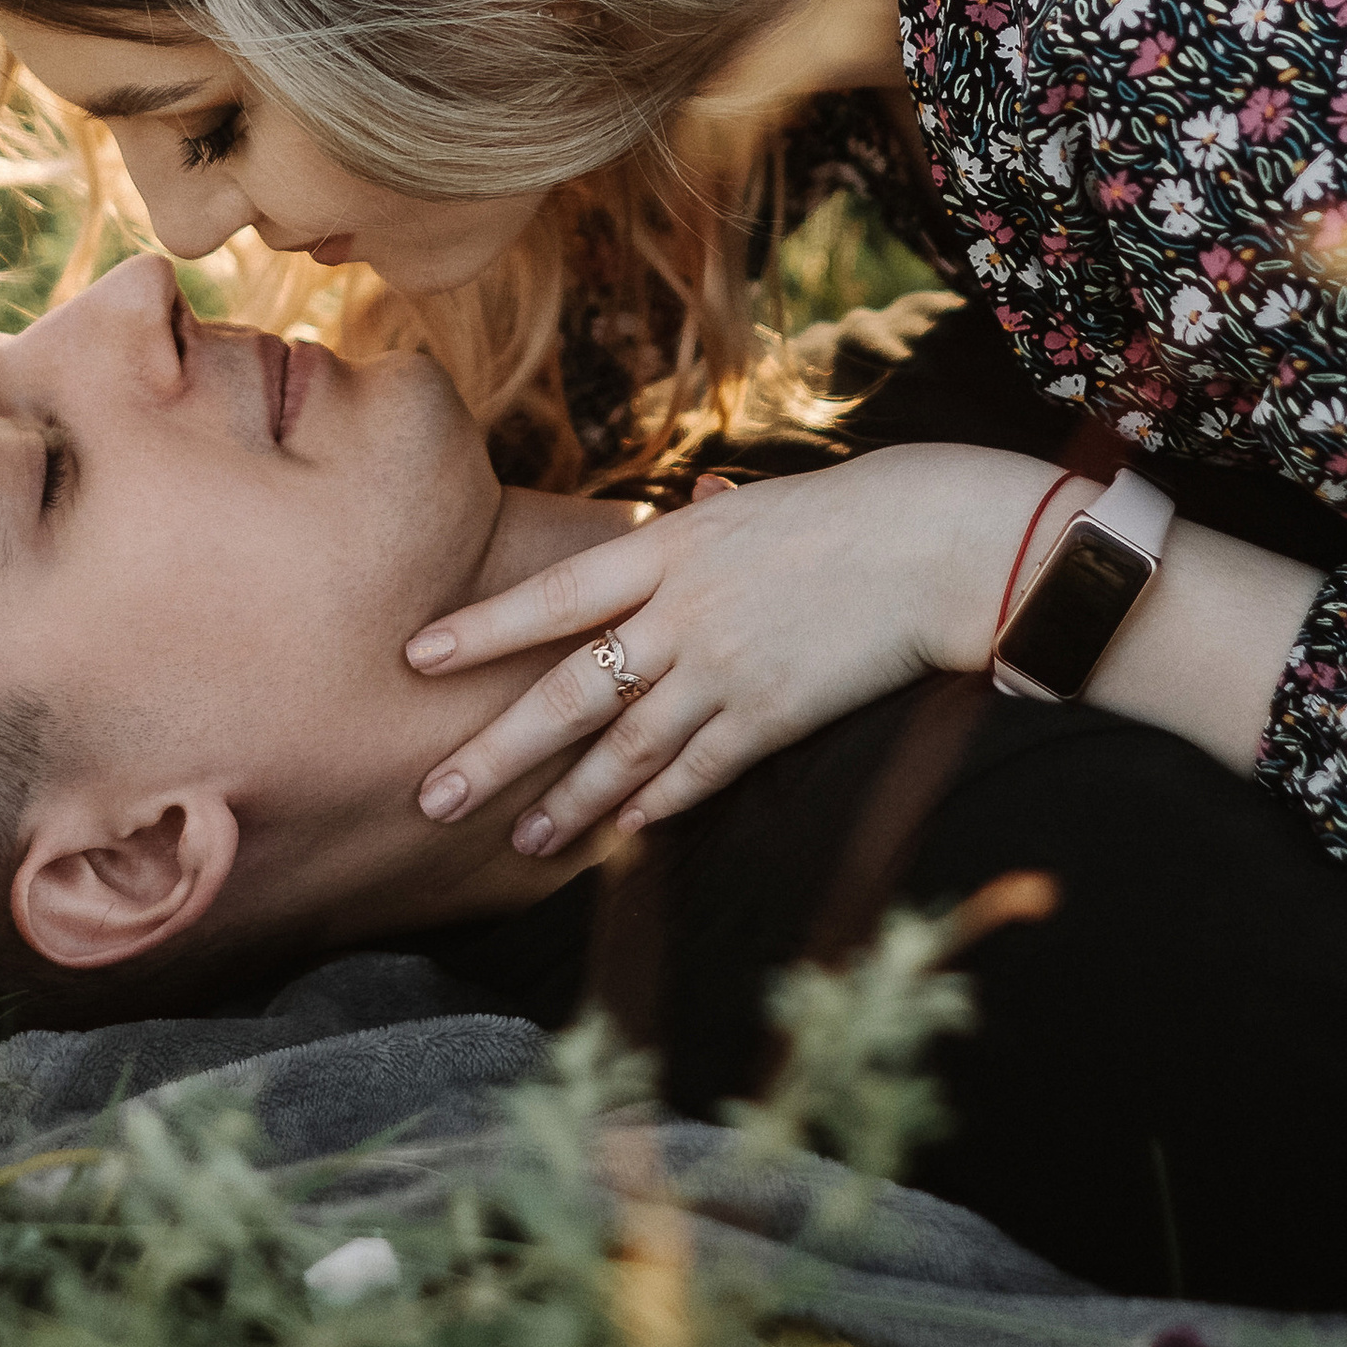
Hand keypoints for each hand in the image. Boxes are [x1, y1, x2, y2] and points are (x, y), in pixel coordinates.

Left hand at [404, 446, 1064, 858]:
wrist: (929, 544)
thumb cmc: (841, 515)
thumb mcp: (749, 506)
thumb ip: (697, 529)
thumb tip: (681, 510)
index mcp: (667, 547)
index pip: (553, 595)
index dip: (482, 628)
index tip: (417, 657)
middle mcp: (681, 612)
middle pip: (567, 691)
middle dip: (493, 750)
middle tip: (431, 797)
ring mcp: (725, 668)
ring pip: (625, 748)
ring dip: (568, 800)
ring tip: (519, 840)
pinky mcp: (773, 714)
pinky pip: (699, 771)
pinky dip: (656, 805)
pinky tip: (621, 833)